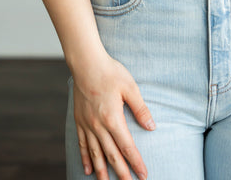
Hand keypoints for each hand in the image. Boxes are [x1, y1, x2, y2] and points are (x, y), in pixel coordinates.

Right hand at [72, 54, 154, 179]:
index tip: (143, 174)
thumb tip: (151, 127)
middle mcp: (98, 125)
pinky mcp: (79, 120)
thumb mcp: (130, 87)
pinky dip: (85, 158)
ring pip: (95, 154)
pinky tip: (88, 170)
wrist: (86, 63)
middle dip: (121, 173)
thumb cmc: (110, 72)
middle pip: (111, 155)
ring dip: (102, 171)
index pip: (127, 146)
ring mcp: (87, 124)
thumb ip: (140, 109)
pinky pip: (82, 144)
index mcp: (113, 118)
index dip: (136, 162)